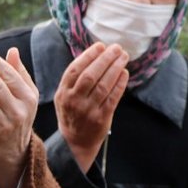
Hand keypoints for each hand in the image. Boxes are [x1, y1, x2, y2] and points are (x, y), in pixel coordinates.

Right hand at [54, 42, 128, 172]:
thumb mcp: (64, 96)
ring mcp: (88, 111)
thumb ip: (74, 79)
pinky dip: (120, 84)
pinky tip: (124, 73)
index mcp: (63, 93)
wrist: (75, 142)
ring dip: (115, 68)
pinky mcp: (101, 118)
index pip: (75, 70)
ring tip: (123, 57)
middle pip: (90, 76)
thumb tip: (95, 55)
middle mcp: (74, 101)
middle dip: (105, 59)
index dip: (88, 56)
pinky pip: (113, 98)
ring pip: (103, 85)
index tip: (100, 46)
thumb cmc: (71, 113)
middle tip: (116, 48)